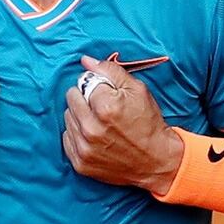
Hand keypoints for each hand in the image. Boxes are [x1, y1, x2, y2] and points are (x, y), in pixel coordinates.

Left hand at [63, 56, 183, 193]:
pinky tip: (94, 136)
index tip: (106, 93)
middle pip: (71, 98)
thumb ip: (110, 71)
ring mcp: (84, 148)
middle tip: (101, 106)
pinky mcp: (80, 163)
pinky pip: (67, 138)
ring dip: (80, 116)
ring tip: (99, 122)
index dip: (96, 84)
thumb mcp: (137, 90)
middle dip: (84, 98)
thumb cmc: (148, 124)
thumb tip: (86, 61)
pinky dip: (78, 134)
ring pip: (67, 117)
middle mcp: (91, 129)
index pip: (84, 82)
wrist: (156, 161)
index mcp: (106, 107)